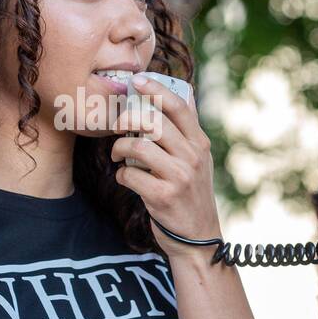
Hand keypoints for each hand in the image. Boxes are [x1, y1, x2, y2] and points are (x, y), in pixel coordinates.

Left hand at [111, 73, 221, 259]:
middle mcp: (192, 157)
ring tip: (117, 155)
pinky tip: (126, 178)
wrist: (198, 238)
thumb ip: (189, 129)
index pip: (179, 106)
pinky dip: (122, 175)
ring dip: (119, 148)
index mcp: (200, 143)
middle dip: (127, 120)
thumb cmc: (191, 193)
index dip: (156, 89)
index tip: (137, 80)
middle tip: (118, 127)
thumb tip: (184, 91)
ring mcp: (179, 177)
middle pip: (153, 122)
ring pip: (138, 147)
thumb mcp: (200, 159)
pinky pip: (130, 175)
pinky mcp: (162, 197)